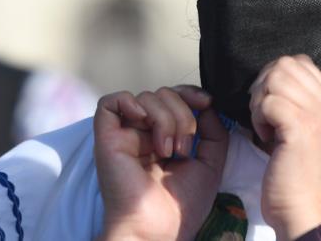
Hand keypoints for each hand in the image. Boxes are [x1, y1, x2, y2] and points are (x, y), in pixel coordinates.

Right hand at [93, 85, 228, 240]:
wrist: (159, 230)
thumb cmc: (181, 206)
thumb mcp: (210, 163)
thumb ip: (213, 131)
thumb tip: (207, 104)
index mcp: (164, 137)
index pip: (175, 97)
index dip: (190, 93)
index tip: (207, 103)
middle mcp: (143, 133)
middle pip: (164, 94)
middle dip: (182, 114)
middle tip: (182, 149)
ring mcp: (125, 135)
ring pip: (146, 97)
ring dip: (165, 118)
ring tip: (167, 151)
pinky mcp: (107, 139)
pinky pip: (110, 103)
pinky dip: (128, 102)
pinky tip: (142, 120)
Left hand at [250, 55, 320, 239]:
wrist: (307, 214)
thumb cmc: (299, 180)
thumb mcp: (308, 136)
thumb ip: (299, 108)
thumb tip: (270, 85)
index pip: (302, 63)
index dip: (277, 75)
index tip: (270, 102)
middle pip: (285, 65)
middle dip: (263, 85)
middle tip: (262, 114)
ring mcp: (317, 116)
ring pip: (275, 78)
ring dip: (260, 101)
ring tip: (264, 126)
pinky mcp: (301, 129)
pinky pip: (268, 102)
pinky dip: (258, 118)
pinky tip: (265, 138)